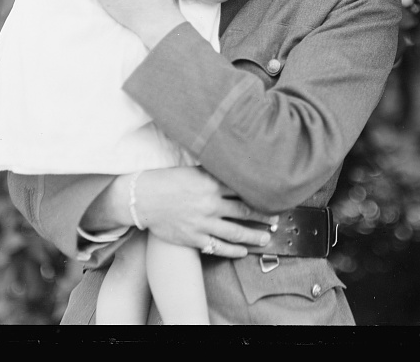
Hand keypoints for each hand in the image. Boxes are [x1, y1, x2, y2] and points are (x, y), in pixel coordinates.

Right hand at [123, 168, 277, 257]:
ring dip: (254, 236)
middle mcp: (210, 204)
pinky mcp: (194, 238)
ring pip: (236, 232)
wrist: (143, 198)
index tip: (273, 197)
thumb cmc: (168, 180)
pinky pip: (218, 247)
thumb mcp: (193, 170)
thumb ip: (214, 173)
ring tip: (266, 237)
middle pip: (245, 211)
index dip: (261, 195)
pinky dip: (233, 250)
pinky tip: (243, 251)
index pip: (243, 190)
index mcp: (211, 184)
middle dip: (264, 217)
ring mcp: (203, 223)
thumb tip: (234, 168)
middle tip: (276, 220)